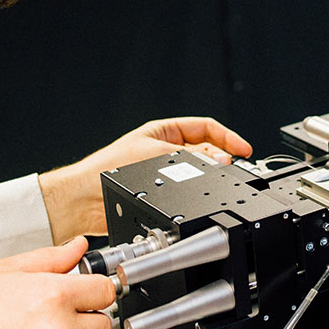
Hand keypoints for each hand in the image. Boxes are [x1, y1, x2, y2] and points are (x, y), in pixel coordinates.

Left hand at [38, 117, 252, 243]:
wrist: (85, 200)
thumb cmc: (106, 170)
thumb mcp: (154, 154)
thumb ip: (189, 157)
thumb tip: (218, 159)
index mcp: (164, 132)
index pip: (205, 128)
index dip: (227, 137)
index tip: (243, 149)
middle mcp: (166, 151)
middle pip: (206, 150)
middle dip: (221, 158)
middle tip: (230, 168)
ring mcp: (166, 174)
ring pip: (200, 174)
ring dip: (211, 177)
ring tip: (217, 182)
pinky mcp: (162, 196)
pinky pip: (188, 193)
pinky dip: (198, 195)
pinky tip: (201, 197)